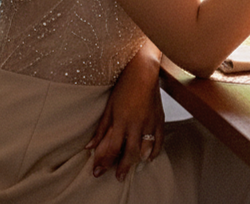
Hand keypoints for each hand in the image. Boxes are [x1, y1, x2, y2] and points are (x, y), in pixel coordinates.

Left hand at [87, 44, 163, 180]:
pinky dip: (154, 151)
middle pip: (130, 152)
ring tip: (132, 168)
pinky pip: (159, 140)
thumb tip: (90, 146)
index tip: (98, 172)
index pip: (112, 147)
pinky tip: (149, 157)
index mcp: (122, 120)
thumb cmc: (124, 86)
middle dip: (123, 167)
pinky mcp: (160, 119)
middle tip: (118, 177)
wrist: (143, 71)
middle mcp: (137, 123)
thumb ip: (101, 129)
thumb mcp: (109, 108)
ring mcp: (150, 122)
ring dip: (138, 161)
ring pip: (145, 148)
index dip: (104, 162)